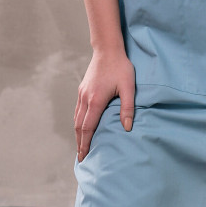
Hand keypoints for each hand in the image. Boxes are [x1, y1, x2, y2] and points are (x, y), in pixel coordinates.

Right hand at [73, 48, 135, 162]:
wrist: (107, 49)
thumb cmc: (120, 67)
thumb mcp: (128, 87)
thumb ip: (127, 108)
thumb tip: (127, 128)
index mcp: (95, 100)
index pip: (88, 128)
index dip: (85, 143)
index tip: (84, 156)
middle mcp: (85, 98)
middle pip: (79, 126)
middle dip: (79, 143)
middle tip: (80, 157)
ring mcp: (82, 93)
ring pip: (77, 118)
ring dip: (78, 133)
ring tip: (80, 146)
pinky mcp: (82, 89)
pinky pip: (78, 110)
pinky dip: (78, 122)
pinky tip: (82, 126)